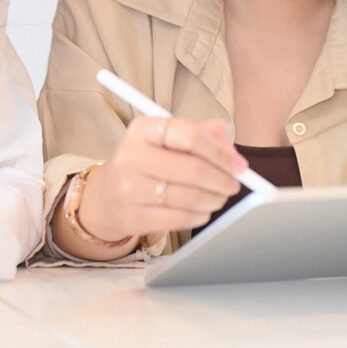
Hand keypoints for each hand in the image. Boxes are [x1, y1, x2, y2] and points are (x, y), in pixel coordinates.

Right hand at [78, 116, 246, 242]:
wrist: (107, 195)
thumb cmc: (147, 162)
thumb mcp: (167, 139)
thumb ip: (201, 133)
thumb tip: (228, 136)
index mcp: (142, 129)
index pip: (189, 136)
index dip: (221, 152)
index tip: (239, 164)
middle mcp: (131, 156)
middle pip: (192, 169)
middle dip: (222, 179)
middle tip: (234, 184)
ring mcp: (129, 189)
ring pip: (189, 197)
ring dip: (215, 199)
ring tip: (220, 196)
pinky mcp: (133, 217)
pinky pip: (180, 218)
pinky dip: (201, 215)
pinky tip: (203, 210)